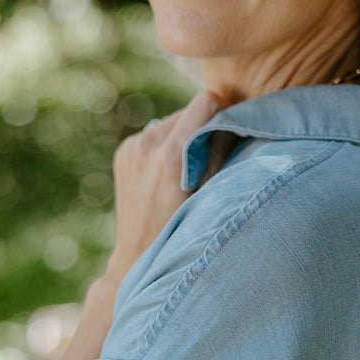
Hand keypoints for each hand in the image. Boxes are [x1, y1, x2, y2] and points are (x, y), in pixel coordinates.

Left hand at [104, 90, 229, 282]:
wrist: (137, 258)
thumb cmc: (183, 234)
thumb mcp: (210, 194)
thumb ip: (221, 154)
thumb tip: (235, 122)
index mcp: (170, 155)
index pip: (207, 101)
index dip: (225, 112)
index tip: (232, 131)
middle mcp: (146, 144)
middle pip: (189, 111)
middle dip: (205, 127)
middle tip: (213, 157)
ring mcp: (131, 146)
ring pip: (173, 122)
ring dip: (186, 136)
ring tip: (190, 170)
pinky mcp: (123, 151)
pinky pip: (156, 134)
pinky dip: (168, 145)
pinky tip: (170, 175)